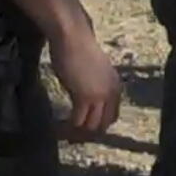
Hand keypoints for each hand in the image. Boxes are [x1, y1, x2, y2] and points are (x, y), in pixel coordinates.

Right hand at [49, 21, 121, 138]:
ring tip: (64, 133)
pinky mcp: (84, 97)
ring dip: (77, 132)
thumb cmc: (80, 51)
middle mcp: (111, 92)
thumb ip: (95, 87)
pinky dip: (68, 127)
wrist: (73, 39)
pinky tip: (59, 127)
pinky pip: (77, 121)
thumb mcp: (94, 72)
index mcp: (115, 86)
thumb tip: (88, 101)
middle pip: (104, 124)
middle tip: (73, 136)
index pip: (112, 115)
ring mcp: (99, 95)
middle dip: (89, 133)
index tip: (84, 129)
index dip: (99, 125)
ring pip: (91, 126)